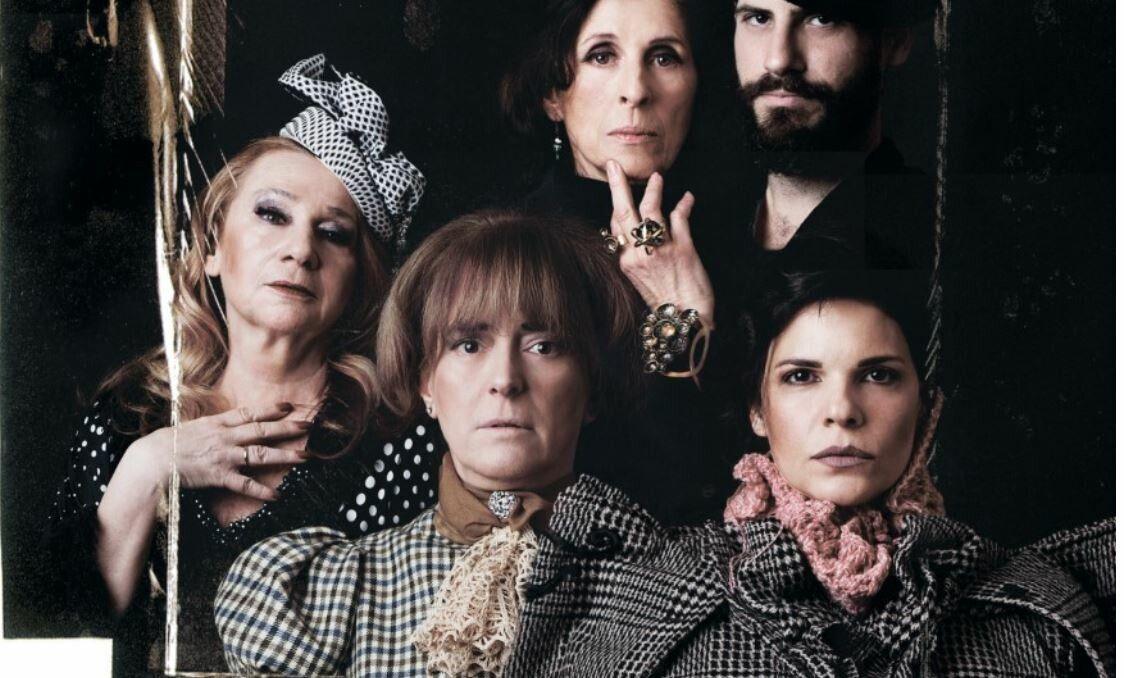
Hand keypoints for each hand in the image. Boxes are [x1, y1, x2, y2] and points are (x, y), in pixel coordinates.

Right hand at [131, 402, 311, 500]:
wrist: (151, 461)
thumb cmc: (166, 445)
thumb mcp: (191, 428)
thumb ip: (211, 427)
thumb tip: (223, 424)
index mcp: (217, 423)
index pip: (249, 413)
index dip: (270, 409)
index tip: (288, 406)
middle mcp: (225, 437)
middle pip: (262, 430)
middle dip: (288, 427)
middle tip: (309, 425)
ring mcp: (225, 456)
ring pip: (262, 454)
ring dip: (286, 455)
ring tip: (306, 456)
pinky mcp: (220, 476)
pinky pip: (246, 485)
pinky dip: (262, 491)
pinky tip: (277, 495)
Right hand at [606, 160, 715, 327]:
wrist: (685, 321)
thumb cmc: (664, 302)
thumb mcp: (639, 280)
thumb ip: (636, 255)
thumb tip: (635, 232)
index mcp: (625, 261)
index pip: (616, 226)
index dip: (619, 206)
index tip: (620, 189)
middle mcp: (639, 253)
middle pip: (624, 212)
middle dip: (617, 185)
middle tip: (614, 165)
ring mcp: (660, 249)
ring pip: (651, 210)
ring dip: (654, 190)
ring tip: (657, 176)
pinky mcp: (683, 249)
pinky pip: (680, 218)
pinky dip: (684, 205)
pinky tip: (687, 198)